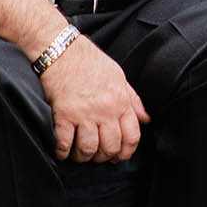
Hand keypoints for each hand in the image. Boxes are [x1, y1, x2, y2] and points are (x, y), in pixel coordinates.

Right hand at [38, 36, 149, 162]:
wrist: (60, 49)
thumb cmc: (88, 60)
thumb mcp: (118, 76)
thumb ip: (132, 99)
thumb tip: (145, 118)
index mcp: (121, 101)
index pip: (132, 136)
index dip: (126, 152)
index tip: (118, 157)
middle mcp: (105, 110)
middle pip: (110, 147)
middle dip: (104, 157)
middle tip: (97, 156)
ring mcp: (84, 114)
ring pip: (88, 149)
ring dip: (83, 156)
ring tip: (78, 154)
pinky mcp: (63, 115)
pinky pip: (64, 143)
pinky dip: (62, 152)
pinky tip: (62, 150)